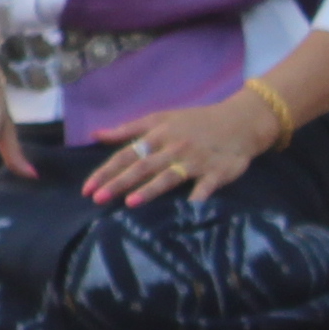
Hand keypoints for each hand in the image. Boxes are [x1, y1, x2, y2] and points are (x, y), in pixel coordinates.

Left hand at [83, 90, 286, 208]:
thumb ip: (128, 129)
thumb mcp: (161, 118)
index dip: (106, 171)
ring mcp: (195, 161)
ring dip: (150, 189)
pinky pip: (204, 188)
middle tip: (98, 199)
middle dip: (119, 182)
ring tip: (131, 203)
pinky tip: (185, 211)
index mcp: (158, 134)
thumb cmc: (195, 122)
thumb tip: (95, 135)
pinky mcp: (216, 172)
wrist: (240, 121)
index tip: (88, 187)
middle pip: (142, 166)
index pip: (126, 154)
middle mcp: (173, 147)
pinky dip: (196, 198)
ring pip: (169, 176)